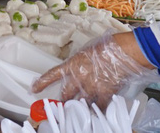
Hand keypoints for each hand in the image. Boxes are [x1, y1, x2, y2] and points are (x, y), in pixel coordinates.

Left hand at [33, 33, 152, 107]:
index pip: (53, 74)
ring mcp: (92, 87)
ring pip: (82, 103)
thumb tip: (80, 69)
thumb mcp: (89, 51)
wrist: (125, 51)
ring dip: (82, 107)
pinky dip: (100, 110)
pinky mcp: (105, 94)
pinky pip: (99, 107)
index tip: (34, 89)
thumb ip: (82, 62)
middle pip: (66, 94)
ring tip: (83, 111)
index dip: (42, 83)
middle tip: (65, 104)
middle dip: (65, 100)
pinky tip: (100, 113)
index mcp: (73, 64)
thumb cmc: (109, 46)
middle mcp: (79, 78)